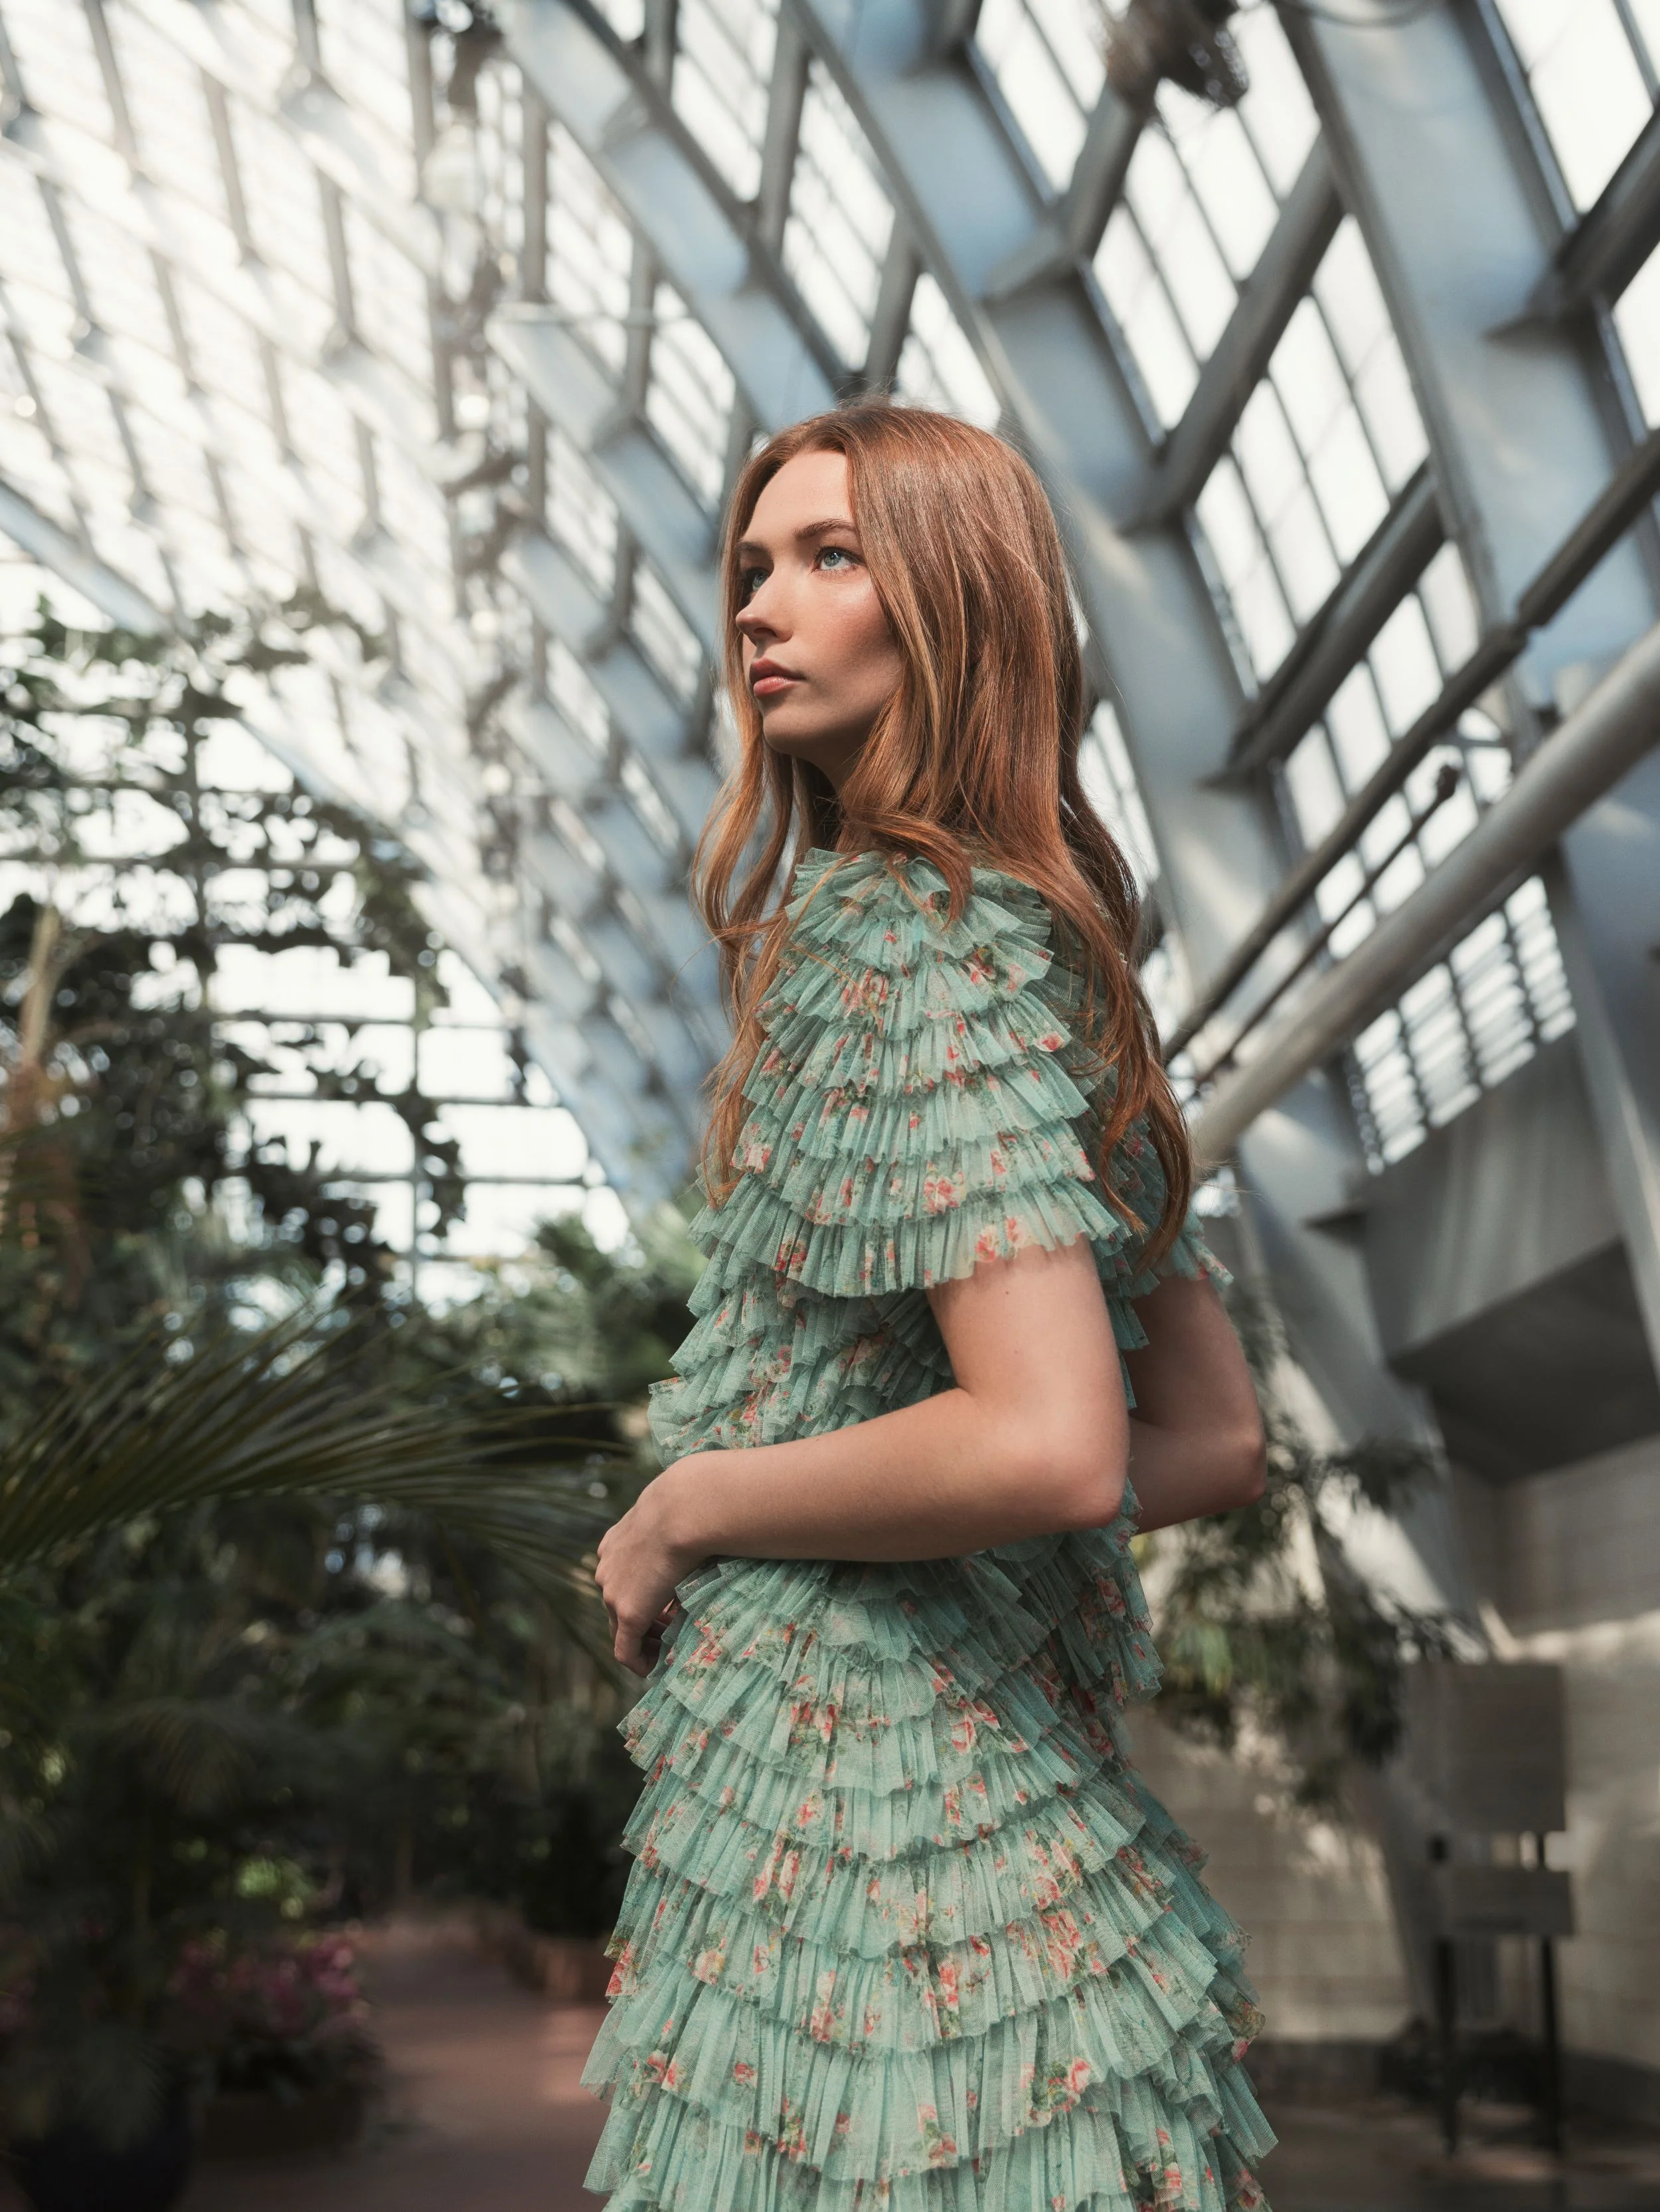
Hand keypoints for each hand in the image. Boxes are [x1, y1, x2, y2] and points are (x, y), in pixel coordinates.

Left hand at [593, 1465, 706, 1677]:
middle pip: (617, 1606)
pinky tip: (657, 1669)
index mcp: (615, 1543)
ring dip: (644, 1641)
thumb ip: (679, 1535)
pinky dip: (640, 1662)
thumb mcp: (678, 1520)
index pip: (622, 1579)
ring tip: (669, 1649)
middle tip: (669, 1633)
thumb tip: (702, 1541)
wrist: (685, 1508)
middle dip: (643, 1622)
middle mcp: (606, 1568)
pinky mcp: (627, 1613)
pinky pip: (626, 1650)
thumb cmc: (693, 1505)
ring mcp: (612, 1592)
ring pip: (621, 1629)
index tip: (666, 1607)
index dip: (644, 1596)